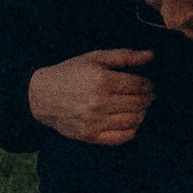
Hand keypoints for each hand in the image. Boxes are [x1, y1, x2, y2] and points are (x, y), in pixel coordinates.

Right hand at [28, 49, 154, 143]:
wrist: (42, 95)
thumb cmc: (70, 73)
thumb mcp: (95, 58)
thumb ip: (124, 56)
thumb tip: (151, 55)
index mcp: (101, 80)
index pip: (138, 85)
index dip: (147, 84)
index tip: (148, 84)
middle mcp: (99, 102)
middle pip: (138, 103)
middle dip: (147, 98)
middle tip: (147, 95)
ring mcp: (95, 121)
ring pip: (133, 120)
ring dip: (142, 113)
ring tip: (139, 107)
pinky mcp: (91, 136)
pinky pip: (122, 137)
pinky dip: (132, 130)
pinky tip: (129, 121)